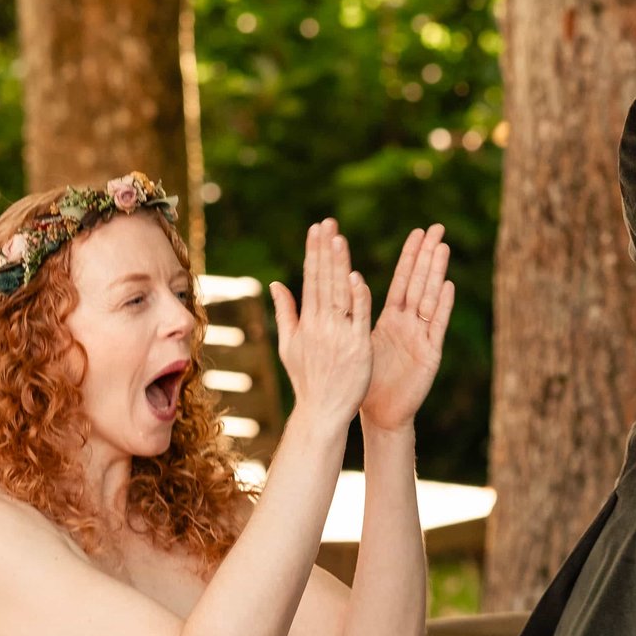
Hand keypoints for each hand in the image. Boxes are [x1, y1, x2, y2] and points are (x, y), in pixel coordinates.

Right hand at [269, 218, 370, 428]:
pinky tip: (356, 277)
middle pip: (323, 281)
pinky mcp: (358, 347)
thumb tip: (276, 284)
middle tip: (328, 223)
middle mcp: (321, 325)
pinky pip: (358, 318)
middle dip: (325, 250)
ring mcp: (340, 335)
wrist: (322, 412)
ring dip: (339, 265)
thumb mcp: (290, 345)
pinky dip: (357, 298)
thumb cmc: (307, 379)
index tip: (316, 228)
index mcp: (306, 322)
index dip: (314, 252)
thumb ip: (286, 312)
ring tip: (339, 239)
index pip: (310, 279)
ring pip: (339, 294)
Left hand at [360, 224, 455, 432]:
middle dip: (428, 255)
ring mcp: (421, 337)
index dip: (410, 256)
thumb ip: (351, 312)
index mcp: (392, 319)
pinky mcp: (429, 354)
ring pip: (429, 298)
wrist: (379, 413)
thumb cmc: (366, 380)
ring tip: (443, 248)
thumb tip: (341, 285)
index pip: (403, 280)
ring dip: (436, 273)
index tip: (418, 231)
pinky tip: (448, 286)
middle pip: (420, 283)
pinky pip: (436, 326)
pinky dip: (442, 306)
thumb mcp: (356, 340)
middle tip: (437, 228)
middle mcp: (410, 323)